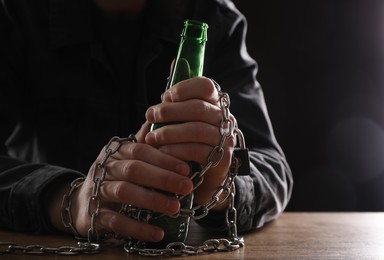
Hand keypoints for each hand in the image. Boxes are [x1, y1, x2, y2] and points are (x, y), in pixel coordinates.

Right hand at [66, 132, 193, 241]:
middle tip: (187, 188)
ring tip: (175, 208)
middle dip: (162, 178)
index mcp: (116, 151)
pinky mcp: (93, 215)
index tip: (186, 169)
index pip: (141, 150)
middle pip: (134, 169)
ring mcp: (97, 191)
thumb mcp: (127, 159)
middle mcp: (105, 167)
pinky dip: (137, 228)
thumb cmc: (115, 178)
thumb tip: (167, 121)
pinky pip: (116, 221)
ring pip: (124, 192)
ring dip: (152, 200)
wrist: (82, 204)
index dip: (164, 159)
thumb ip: (146, 145)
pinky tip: (157, 233)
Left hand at [145, 77, 236, 209]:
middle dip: (170, 111)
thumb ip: (180, 95)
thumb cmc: (188, 142)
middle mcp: (225, 119)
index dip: (185, 88)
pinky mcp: (223, 159)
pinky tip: (162, 152)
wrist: (202, 176)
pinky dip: (176, 150)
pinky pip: (197, 151)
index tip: (166, 95)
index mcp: (216, 104)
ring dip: (169, 132)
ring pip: (197, 130)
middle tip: (150, 115)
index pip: (207, 86)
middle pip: (199, 108)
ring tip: (151, 138)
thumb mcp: (183, 118)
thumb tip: (175, 62)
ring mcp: (227, 139)